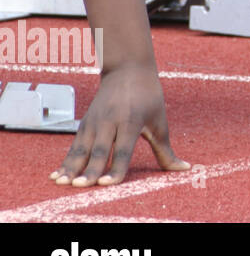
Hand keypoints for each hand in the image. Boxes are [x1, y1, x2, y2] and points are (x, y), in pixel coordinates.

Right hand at [51, 63, 188, 186]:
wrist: (127, 69)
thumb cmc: (148, 96)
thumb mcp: (160, 121)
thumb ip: (166, 149)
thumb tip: (185, 168)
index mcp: (131, 121)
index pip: (124, 149)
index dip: (116, 168)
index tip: (106, 183)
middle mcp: (110, 121)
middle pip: (100, 150)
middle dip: (90, 170)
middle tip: (82, 186)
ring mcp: (95, 122)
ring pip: (82, 148)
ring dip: (72, 167)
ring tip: (62, 183)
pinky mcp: (84, 124)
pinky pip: (74, 146)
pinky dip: (65, 161)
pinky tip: (57, 175)